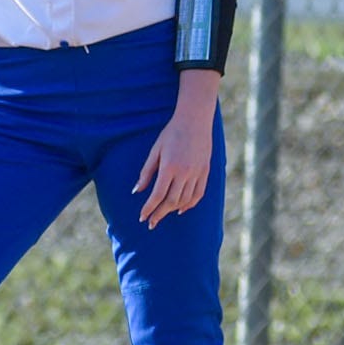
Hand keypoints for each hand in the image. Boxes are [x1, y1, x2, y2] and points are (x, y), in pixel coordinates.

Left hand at [134, 108, 212, 228]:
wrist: (195, 121)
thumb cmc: (171, 134)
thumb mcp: (155, 151)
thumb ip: (146, 172)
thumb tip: (137, 191)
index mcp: (170, 167)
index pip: (158, 194)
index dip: (149, 208)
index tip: (142, 217)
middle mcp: (185, 172)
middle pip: (171, 201)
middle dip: (159, 214)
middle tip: (151, 223)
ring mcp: (197, 173)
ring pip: (185, 200)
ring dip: (172, 210)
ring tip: (162, 215)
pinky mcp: (205, 172)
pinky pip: (198, 194)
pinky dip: (189, 204)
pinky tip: (181, 210)